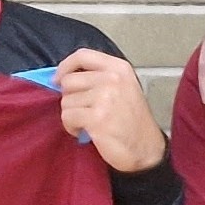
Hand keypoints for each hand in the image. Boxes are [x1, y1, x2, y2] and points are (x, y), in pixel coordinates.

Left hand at [55, 49, 166, 172]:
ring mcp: (105, 98)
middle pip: (69, 81)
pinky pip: (67, 117)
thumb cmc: (133, 122)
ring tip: (89, 123)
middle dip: (71, 98)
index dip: (65, 67)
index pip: (82, 55)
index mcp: (119, 68)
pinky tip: (86, 131)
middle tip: (84, 111)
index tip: (58, 79)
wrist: (146, 149)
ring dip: (72, 116)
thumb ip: (99, 78)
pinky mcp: (96, 118)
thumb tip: (64, 77)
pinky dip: (72, 127)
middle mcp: (112, 79)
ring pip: (66, 101)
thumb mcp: (124, 88)